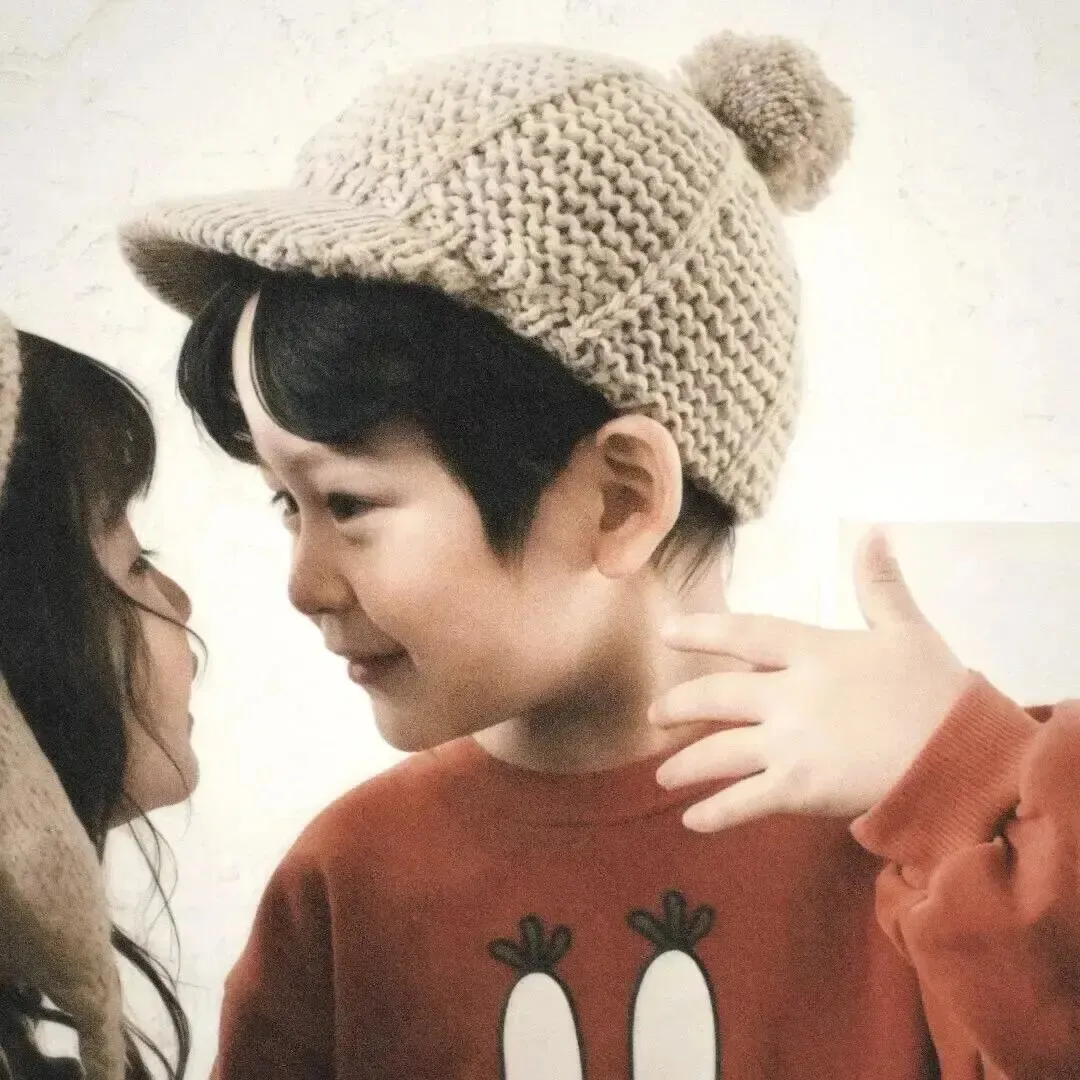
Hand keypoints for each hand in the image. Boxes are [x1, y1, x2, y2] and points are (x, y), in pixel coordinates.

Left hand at [651, 529, 971, 830]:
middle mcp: (789, 695)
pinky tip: (691, 820)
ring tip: (661, 775)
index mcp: (813, 651)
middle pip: (717, 697)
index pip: (744, 634)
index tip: (666, 631)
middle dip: (679, 706)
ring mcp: (789, 744)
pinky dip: (715, 813)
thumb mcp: (907, 629)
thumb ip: (878, 584)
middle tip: (654, 715)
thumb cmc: (937, 690)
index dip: (701, 630)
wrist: (960, 756)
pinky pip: (744, 802)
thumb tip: (872, 531)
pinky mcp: (799, 790)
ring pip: (720, 752)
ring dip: (685, 765)